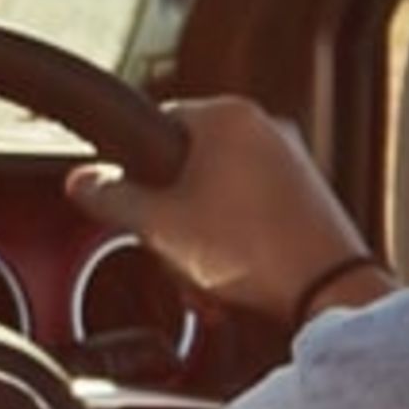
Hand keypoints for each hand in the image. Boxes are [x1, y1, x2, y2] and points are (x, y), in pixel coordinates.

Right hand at [66, 95, 381, 326]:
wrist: (326, 293)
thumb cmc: (253, 251)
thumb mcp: (159, 226)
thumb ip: (111, 197)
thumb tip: (82, 181)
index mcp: (228, 115)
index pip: (154, 126)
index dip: (133, 172)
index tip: (130, 205)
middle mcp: (265, 127)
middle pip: (186, 167)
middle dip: (171, 219)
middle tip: (170, 250)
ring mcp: (291, 162)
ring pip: (217, 196)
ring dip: (199, 240)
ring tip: (202, 277)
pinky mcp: (307, 198)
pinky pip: (250, 213)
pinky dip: (233, 244)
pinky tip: (228, 282)